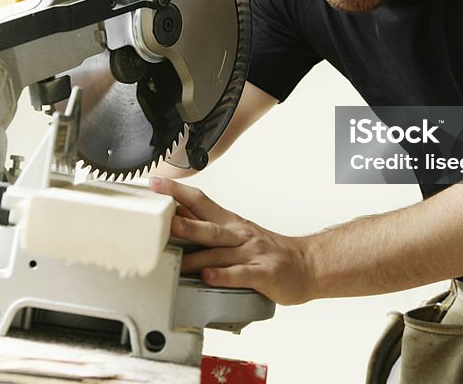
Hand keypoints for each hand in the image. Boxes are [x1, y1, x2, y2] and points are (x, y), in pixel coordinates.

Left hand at [148, 177, 313, 304]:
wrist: (307, 264)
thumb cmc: (267, 250)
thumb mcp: (237, 231)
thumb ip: (208, 224)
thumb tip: (176, 213)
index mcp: (231, 223)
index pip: (201, 201)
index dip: (177, 192)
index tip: (155, 184)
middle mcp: (240, 236)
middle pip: (210, 227)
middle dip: (186, 223)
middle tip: (164, 220)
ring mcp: (252, 254)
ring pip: (221, 253)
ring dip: (198, 256)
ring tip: (178, 258)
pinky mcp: (264, 274)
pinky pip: (241, 275)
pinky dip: (224, 276)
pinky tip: (209, 278)